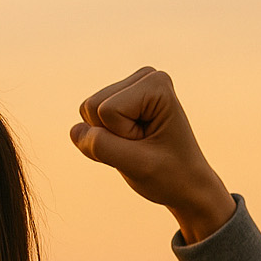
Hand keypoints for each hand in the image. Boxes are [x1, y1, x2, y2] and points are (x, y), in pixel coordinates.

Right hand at [70, 67, 234, 243]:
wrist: (185, 184)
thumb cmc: (169, 175)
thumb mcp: (136, 165)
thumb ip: (101, 146)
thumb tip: (75, 130)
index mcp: (156, 84)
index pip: (106, 110)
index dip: (121, 136)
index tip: (148, 144)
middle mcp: (144, 77)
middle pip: (91, 106)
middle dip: (111, 136)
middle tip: (141, 146)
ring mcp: (130, 88)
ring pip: (86, 114)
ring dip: (107, 139)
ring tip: (137, 146)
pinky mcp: (119, 100)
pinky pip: (87, 121)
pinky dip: (103, 140)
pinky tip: (129, 144)